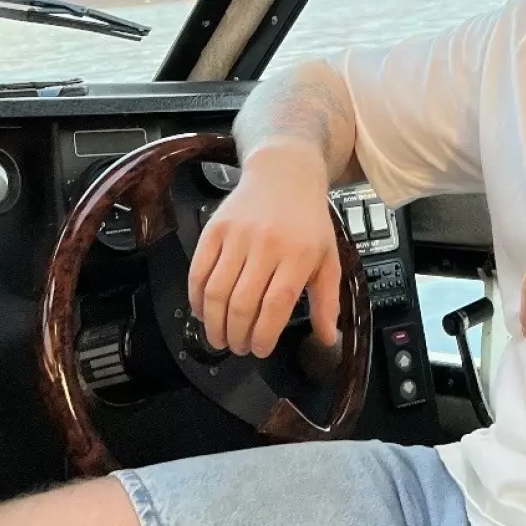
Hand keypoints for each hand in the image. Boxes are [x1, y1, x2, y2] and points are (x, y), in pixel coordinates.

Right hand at [188, 142, 340, 357]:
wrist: (285, 175)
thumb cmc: (308, 222)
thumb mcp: (329, 258)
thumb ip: (327, 300)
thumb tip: (326, 338)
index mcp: (299, 254)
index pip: (276, 304)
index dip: (264, 334)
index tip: (260, 350)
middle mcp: (267, 244)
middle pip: (242, 302)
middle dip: (237, 334)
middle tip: (238, 348)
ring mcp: (238, 235)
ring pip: (217, 291)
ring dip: (214, 323)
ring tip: (219, 338)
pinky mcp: (215, 228)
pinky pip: (199, 270)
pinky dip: (196, 297)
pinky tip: (203, 312)